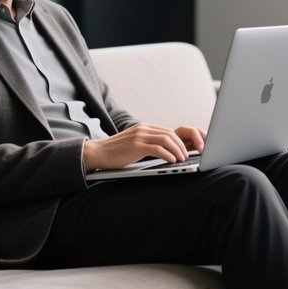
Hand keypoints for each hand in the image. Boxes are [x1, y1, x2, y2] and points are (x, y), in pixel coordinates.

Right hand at [83, 124, 205, 170]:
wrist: (98, 152)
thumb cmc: (117, 152)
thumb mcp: (135, 144)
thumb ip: (149, 144)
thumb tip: (167, 152)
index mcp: (145, 128)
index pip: (169, 131)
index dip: (182, 140)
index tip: (189, 149)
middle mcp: (143, 129)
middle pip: (170, 133)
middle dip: (183, 145)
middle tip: (190, 155)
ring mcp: (139, 136)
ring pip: (166, 139)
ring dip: (178, 150)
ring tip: (182, 159)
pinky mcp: (135, 145)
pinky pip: (157, 148)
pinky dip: (167, 154)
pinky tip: (172, 160)